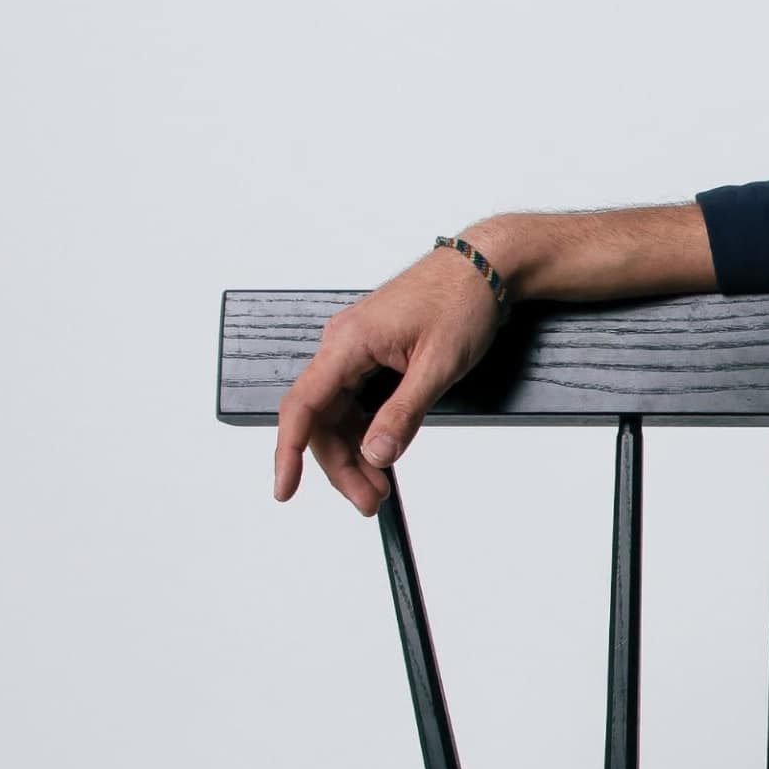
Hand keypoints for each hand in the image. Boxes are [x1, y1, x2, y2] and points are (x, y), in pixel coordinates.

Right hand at [272, 242, 504, 512]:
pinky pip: (354, 399)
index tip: (286, 488)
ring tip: (378, 489)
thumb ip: (404, 413)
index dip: (288, 451)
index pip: (302, 405)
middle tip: (369, 502)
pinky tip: (380, 456)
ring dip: (353, 453)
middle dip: (340, 465)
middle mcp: (342, 344)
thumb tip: (375, 454)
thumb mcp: (438, 366)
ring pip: (338, 413)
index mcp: (348, 342)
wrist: (482, 266)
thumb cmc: (462, 302)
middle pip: (321, 418)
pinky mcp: (371, 353)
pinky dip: (365, 431)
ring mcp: (354, 348)